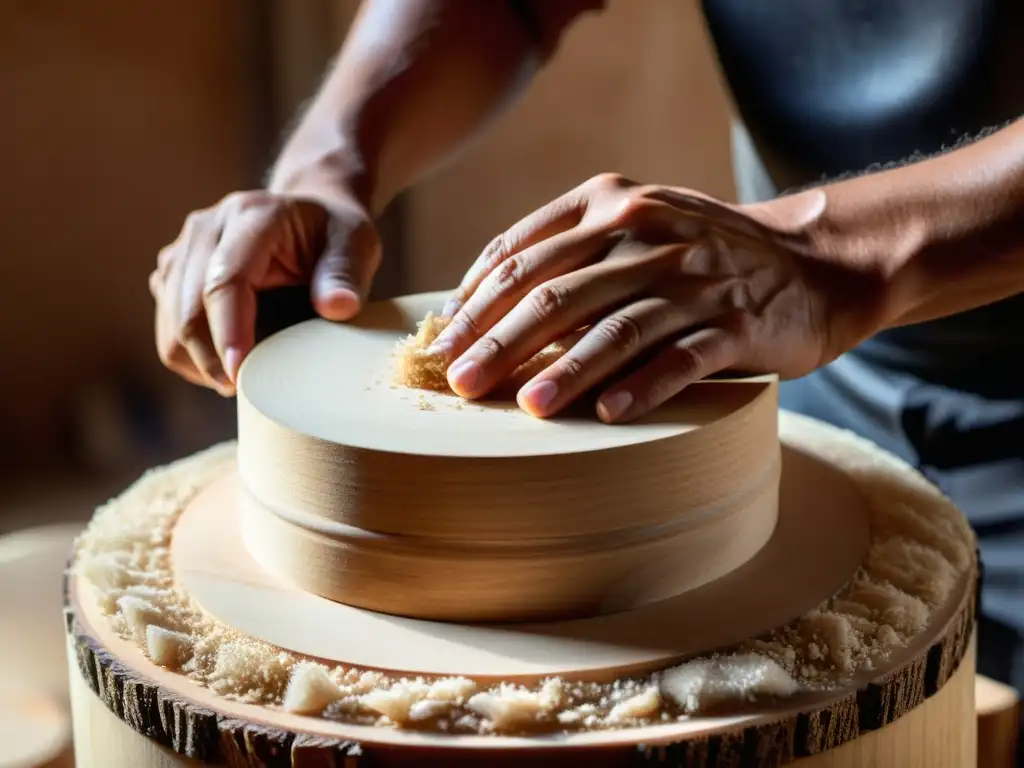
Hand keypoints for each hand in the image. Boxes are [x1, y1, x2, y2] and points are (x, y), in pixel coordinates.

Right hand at [150, 189, 379, 393]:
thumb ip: (346, 274)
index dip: (228, 333)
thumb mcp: (356, 244)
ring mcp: (182, 250)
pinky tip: (228, 362)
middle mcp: (206, 228)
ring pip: (171, 324)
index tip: (240, 376)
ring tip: (243, 379)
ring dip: (200, 363)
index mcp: (251, 217)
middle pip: (188, 308)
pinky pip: (167, 327)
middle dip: (212, 360)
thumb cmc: (333, 234)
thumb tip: (337, 307)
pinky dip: (192, 356)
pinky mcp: (172, 273)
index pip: (224, 281)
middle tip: (248, 391)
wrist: (308, 214)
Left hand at [430, 173, 874, 422]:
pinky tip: (608, 414)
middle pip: (559, 292)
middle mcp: (649, 234)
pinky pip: (683, 358)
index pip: (525, 252)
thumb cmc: (700, 254)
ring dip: (567, 370)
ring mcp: (695, 279)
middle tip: (459, 382)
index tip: (442, 341)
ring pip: (617, 327)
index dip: (477, 299)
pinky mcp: (737, 323)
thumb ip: (567, 253)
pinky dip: (644, 385)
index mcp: (611, 205)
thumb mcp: (634, 227)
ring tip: (526, 406)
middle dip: (501, 340)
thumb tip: (481, 308)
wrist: (812, 259)